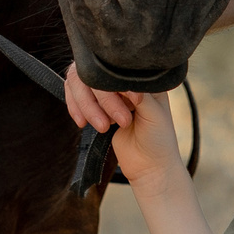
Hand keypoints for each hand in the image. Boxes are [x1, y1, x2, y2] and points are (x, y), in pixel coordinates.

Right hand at [65, 64, 182, 187]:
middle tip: (121, 121)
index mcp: (142, 77)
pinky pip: (74, 96)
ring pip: (80, 83)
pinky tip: (83, 123)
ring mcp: (106, 92)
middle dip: (103, 99)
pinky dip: (75, 108)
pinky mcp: (94, 106)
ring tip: (104, 127)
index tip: (132, 102)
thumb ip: (139, 93)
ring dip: (87, 105)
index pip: (118, 65)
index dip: (118, 82)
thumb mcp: (154, 114)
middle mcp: (122, 81)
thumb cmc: (159, 140)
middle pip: (95, 73)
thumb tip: (122, 79)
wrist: (149, 167)